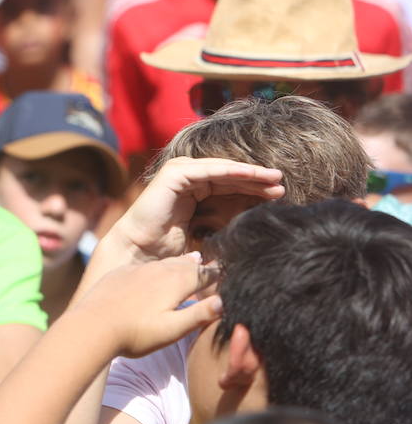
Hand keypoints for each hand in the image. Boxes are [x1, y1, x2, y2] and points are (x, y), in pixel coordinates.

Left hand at [68, 252, 222, 357]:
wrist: (91, 326)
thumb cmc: (135, 333)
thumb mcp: (172, 329)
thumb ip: (199, 314)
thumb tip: (224, 301)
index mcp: (176, 282)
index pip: (204, 274)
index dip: (216, 275)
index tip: (226, 273)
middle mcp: (158, 270)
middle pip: (186, 265)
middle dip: (199, 266)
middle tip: (209, 264)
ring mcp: (136, 270)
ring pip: (164, 263)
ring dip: (179, 262)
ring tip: (191, 259)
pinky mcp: (118, 274)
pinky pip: (142, 267)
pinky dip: (154, 268)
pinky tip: (152, 271)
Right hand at [108, 157, 283, 261]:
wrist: (141, 254)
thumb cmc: (168, 252)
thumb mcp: (206, 237)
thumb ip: (224, 229)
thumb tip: (251, 237)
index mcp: (193, 191)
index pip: (230, 185)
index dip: (254, 190)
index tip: (279, 198)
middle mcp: (187, 177)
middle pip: (230, 175)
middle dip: (257, 181)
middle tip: (282, 186)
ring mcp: (180, 172)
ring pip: (223, 169)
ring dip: (251, 173)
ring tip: (275, 179)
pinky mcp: (175, 173)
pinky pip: (211, 169)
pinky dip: (234, 171)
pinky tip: (254, 176)